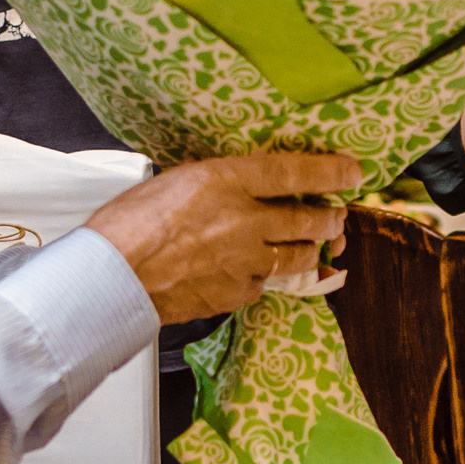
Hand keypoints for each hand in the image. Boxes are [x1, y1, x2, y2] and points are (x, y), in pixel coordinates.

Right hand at [86, 153, 361, 322]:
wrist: (112, 278)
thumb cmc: (127, 223)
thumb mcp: (174, 180)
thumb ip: (214, 183)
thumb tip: (232, 186)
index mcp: (228, 180)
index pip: (296, 171)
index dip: (331, 171)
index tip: (352, 171)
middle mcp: (246, 219)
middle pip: (309, 219)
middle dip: (329, 218)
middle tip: (335, 216)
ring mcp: (245, 260)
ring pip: (297, 257)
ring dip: (308, 250)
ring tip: (311, 246)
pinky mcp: (236, 292)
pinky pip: (264, 285)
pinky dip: (264, 279)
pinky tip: (256, 274)